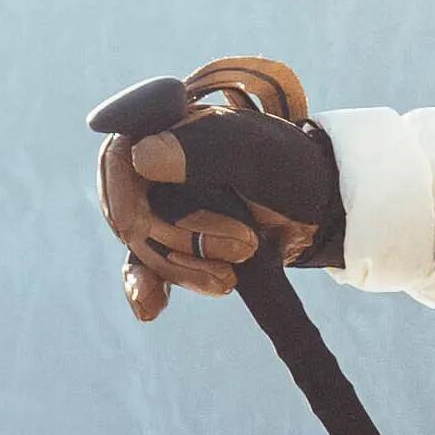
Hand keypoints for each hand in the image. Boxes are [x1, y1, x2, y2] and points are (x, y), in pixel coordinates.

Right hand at [93, 58, 343, 312]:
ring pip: (141, 244)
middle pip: (129, 209)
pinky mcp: (168, 239)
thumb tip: (140, 156)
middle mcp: (154, 161)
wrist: (317, 211)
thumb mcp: (254, 156)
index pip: (118, 156)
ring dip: (183, 268)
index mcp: (167, 125)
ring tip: (231, 279)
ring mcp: (158, 202)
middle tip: (244, 246)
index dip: (124, 194)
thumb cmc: (289, 170)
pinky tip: (151, 310)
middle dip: (177, 239)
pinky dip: (146, 287)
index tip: (139, 224)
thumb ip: (202, 151)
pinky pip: (143, 264)